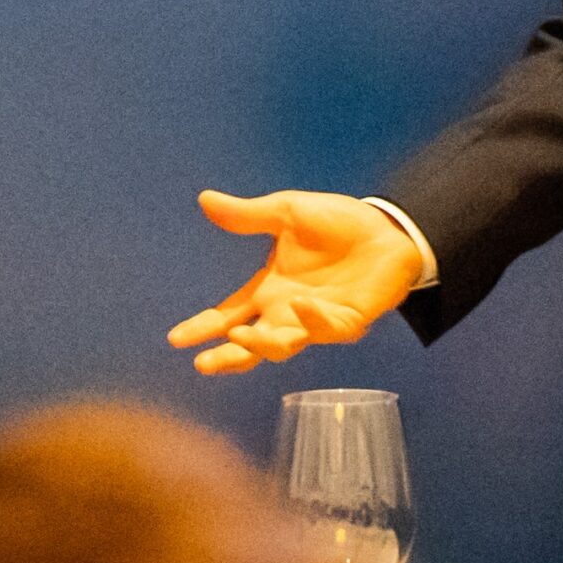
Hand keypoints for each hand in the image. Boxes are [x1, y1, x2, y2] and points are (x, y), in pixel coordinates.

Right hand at [167, 190, 424, 373]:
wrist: (387, 226)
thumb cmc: (337, 223)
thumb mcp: (287, 213)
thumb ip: (248, 215)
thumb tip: (205, 199)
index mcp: (270, 288)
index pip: (230, 312)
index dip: (204, 327)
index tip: (175, 338)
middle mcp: (287, 311)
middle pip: (250, 343)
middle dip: (227, 355)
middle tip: (203, 363)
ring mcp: (316, 320)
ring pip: (283, 346)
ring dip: (261, 345)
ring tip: (239, 336)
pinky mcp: (346, 321)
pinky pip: (324, 328)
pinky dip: (310, 320)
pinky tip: (298, 304)